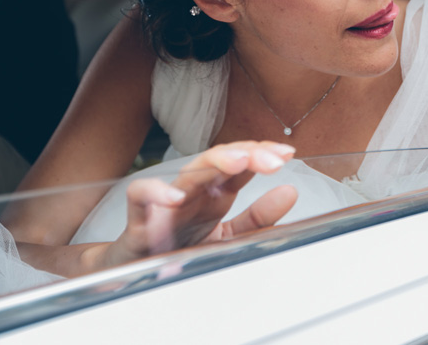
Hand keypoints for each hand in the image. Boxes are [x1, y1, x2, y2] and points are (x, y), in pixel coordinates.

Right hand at [103, 142, 297, 265]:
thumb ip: (259, 216)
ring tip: (239, 162)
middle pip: (219, 161)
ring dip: (213, 164)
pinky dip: (155, 192)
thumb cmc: (180, 248)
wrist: (137, 273)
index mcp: (214, 194)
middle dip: (247, 154)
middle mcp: (193, 192)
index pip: (239, 164)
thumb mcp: (229, 235)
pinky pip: (140, 195)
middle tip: (274, 159)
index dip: (262, 154)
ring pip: (188, 172)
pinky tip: (176, 197)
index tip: (286, 154)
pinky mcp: (139, 218)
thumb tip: (290, 191)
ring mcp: (166, 202)